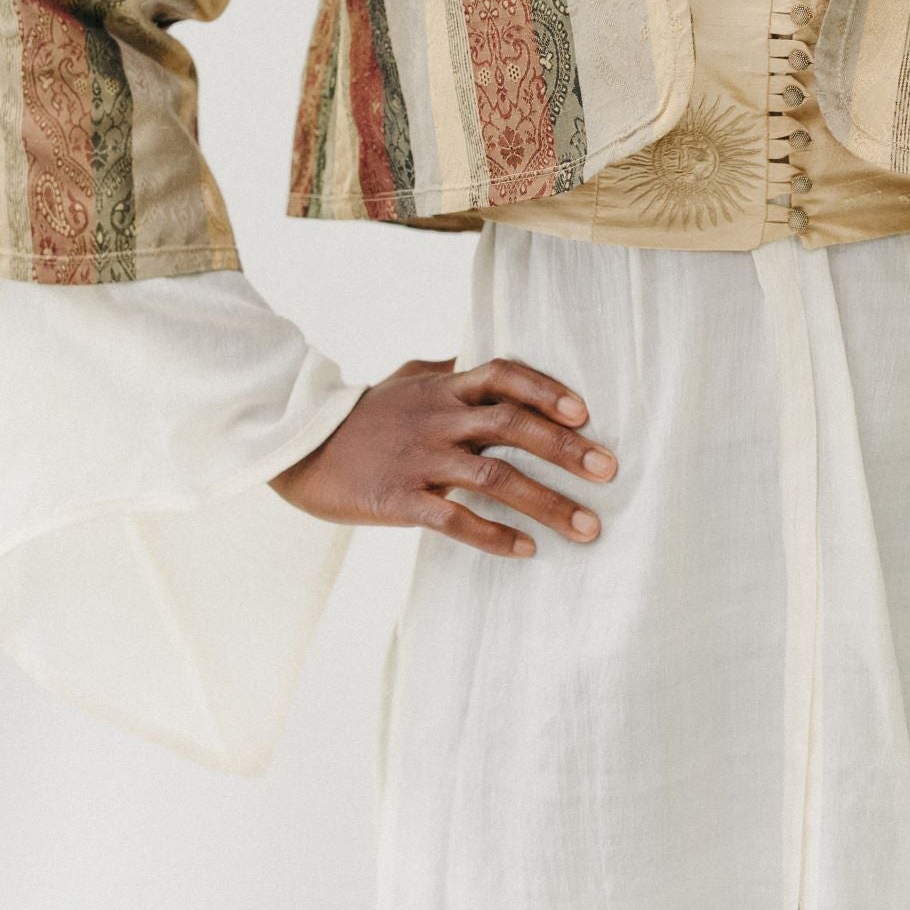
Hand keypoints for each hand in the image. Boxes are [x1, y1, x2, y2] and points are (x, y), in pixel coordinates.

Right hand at [267, 354, 615, 556]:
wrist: (301, 448)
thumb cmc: (364, 414)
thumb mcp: (408, 378)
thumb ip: (452, 369)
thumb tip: (490, 359)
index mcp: (445, 387)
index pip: (505, 374)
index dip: (547, 389)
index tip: (586, 413)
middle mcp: (438, 419)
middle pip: (512, 426)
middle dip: (565, 449)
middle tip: (609, 471)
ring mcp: (420, 459)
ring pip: (495, 477)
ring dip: (547, 503)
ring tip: (587, 527)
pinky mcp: (399, 499)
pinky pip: (454, 519)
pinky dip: (494, 535)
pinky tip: (527, 550)